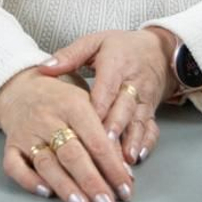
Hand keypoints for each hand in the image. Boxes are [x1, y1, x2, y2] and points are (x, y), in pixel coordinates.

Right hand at [0, 67, 133, 201]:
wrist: (20, 88)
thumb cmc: (62, 99)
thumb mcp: (88, 103)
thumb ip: (105, 134)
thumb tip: (124, 171)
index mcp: (73, 105)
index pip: (96, 142)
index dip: (113, 168)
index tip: (126, 189)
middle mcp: (48, 118)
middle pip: (72, 155)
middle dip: (91, 182)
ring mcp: (26, 133)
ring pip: (46, 163)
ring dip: (64, 186)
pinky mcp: (10, 144)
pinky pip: (14, 166)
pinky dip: (29, 180)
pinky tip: (46, 193)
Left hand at [36, 29, 176, 166]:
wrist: (158, 50)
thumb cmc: (121, 47)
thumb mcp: (94, 42)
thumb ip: (69, 55)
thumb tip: (44, 68)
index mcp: (116, 65)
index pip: (106, 88)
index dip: (98, 108)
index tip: (86, 124)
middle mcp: (133, 83)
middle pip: (123, 109)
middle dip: (115, 129)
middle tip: (106, 148)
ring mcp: (144, 99)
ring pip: (138, 121)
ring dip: (131, 141)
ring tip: (124, 159)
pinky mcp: (151, 110)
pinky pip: (151, 127)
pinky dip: (146, 142)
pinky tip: (138, 156)